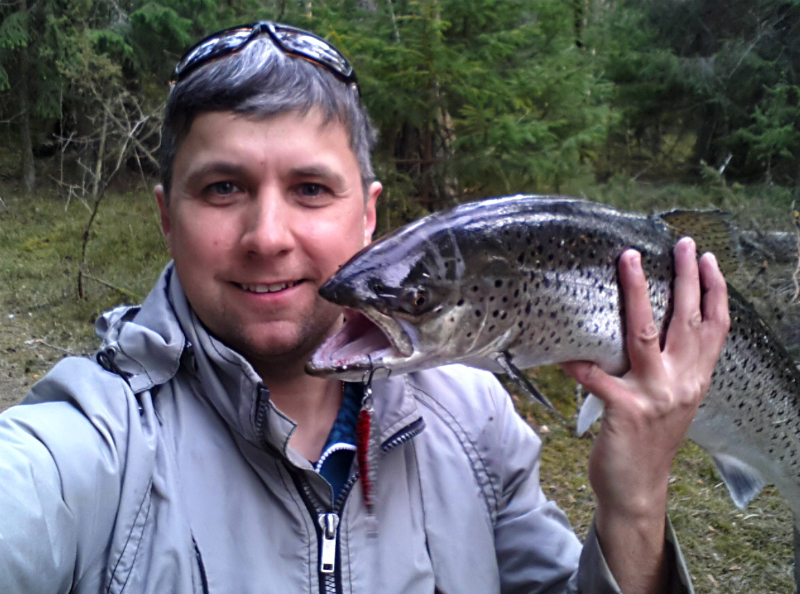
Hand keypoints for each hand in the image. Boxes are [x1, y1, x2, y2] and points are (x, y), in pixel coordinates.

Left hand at [561, 237, 729, 592]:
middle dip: (686, 278)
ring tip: (629, 261)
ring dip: (638, 294)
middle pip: (688, 320)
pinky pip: (597, 376)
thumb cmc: (649, 440)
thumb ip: (668, 366)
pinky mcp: (625, 409)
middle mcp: (683, 382)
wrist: (638, 489)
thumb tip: (646, 327)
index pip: (714, 327)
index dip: (715, 291)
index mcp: (696, 379)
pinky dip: (578, 361)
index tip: (708, 260)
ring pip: (647, 334)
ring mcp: (656, 395)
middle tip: (681, 244)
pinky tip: (563, 350)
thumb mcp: (671, 400)